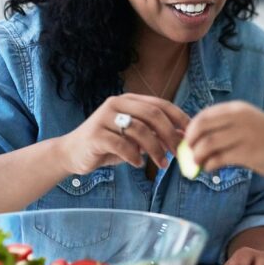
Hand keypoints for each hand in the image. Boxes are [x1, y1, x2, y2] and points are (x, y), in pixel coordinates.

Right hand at [56, 93, 189, 174]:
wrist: (72, 153)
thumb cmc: (108, 145)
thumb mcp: (134, 139)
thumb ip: (154, 135)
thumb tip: (183, 138)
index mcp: (128, 100)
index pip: (160, 104)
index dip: (178, 118)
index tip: (191, 134)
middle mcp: (116, 104)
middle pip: (152, 114)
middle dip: (170, 134)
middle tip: (179, 152)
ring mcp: (104, 118)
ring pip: (139, 130)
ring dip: (155, 149)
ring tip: (161, 164)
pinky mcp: (95, 134)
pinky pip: (122, 145)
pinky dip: (134, 156)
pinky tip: (138, 164)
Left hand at [183, 101, 263, 180]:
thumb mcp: (250, 123)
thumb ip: (228, 126)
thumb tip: (199, 137)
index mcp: (238, 109)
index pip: (204, 115)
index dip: (192, 128)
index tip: (189, 140)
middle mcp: (239, 118)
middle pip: (201, 127)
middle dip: (191, 142)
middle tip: (189, 153)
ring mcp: (243, 135)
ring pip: (206, 144)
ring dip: (197, 156)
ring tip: (198, 163)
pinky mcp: (247, 153)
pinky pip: (218, 158)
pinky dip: (209, 165)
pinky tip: (210, 168)